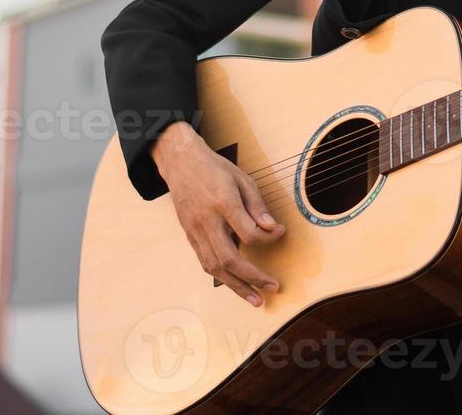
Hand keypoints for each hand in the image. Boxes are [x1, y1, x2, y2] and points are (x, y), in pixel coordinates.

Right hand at [151, 121, 285, 307]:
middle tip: (272, 288)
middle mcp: (207, 221)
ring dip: (236, 286)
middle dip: (252, 278)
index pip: (248, 233)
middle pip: (228, 259)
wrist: (181, 163)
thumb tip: (271, 228)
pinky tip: (235, 284)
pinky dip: (221, 276)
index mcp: (223, 203)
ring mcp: (195, 231)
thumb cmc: (215, 169)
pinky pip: (205, 262)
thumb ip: (257, 205)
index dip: (268, 238)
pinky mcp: (189, 236)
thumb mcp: (242, 178)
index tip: (280, 233)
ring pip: (214, 267)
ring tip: (255, 299)